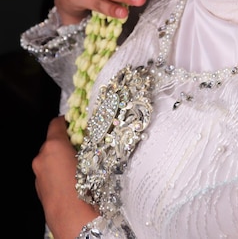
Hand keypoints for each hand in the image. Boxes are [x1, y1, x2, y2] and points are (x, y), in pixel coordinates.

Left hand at [33, 116, 96, 238]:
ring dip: (62, 159)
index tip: (78, 125)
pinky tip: (73, 182)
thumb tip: (92, 137)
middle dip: (67, 143)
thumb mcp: (93, 158)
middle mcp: (42, 157)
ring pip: (50, 159)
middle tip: (83, 148)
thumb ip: (88, 144)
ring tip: (80, 167)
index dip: (69, 122)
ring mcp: (38, 174)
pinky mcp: (39, 188)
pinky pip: (49, 173)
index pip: (57, 122)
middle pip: (53, 141)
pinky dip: (58, 173)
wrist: (74, 220)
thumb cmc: (85, 187)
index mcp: (53, 145)